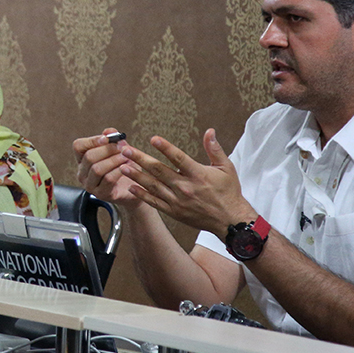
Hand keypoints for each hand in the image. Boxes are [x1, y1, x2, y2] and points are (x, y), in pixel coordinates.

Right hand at [73, 128, 142, 206]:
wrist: (134, 188)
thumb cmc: (124, 167)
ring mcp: (90, 185)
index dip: (91, 140)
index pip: (78, 146)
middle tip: (121, 147)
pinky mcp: (101, 194)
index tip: (106, 138)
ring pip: (97, 169)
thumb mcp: (119, 150)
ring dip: (114, 160)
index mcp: (82, 160)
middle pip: (89, 157)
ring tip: (126, 157)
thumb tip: (109, 131)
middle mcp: (82, 173)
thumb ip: (113, 140)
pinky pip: (108, 179)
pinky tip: (126, 168)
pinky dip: (118, 171)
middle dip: (107, 150)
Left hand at [121, 129, 253, 237]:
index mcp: (198, 174)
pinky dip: (142, 194)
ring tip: (123, 166)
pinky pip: (155, 202)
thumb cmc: (229, 193)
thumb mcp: (226, 168)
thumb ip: (215, 149)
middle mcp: (185, 187)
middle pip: (159, 170)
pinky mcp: (174, 211)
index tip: (153, 139)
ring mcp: (178, 201)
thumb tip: (210, 131)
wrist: (230, 221)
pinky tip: (132, 186)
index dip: (166, 147)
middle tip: (126, 150)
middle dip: (140, 159)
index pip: (179, 158)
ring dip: (137, 175)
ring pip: (153, 186)